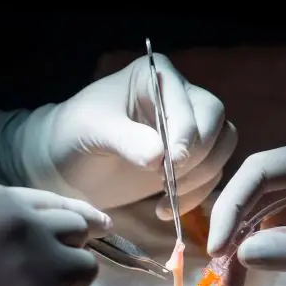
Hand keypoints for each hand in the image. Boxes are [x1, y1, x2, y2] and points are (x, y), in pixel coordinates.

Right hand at [0, 185, 109, 285]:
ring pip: (86, 271)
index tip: (91, 233)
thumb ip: (26, 217)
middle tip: (29, 282)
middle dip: (64, 258)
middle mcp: (19, 223)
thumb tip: (102, 223)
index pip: (61, 203)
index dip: (77, 224)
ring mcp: (34, 264)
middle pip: (79, 233)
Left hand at [16, 54, 237, 214]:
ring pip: (220, 147)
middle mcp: (178, 97)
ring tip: (166, 198)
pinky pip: (211, 174)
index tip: (173, 163)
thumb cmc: (72, 135)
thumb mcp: (92, 131)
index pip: (190, 103)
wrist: (65, 163)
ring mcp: (186, 128)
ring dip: (201, 177)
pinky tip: (165, 209)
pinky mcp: (188, 159)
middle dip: (198, 155)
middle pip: (215, 122)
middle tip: (169, 183)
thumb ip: (125, 139)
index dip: (187, 134)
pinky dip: (196, 194)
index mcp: (156, 76)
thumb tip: (160, 157)